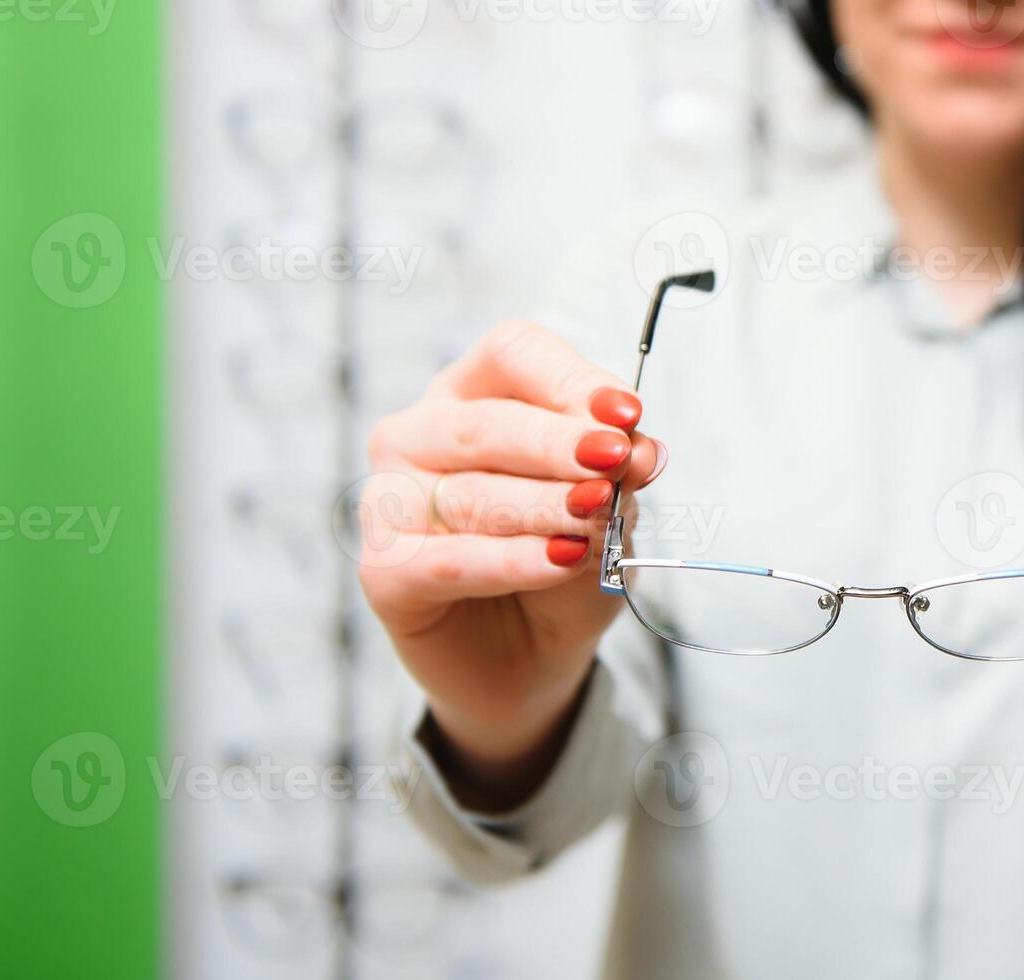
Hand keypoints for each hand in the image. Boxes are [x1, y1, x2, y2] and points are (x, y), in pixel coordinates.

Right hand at [357, 321, 665, 807]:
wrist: (531, 659)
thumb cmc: (563, 564)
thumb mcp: (608, 514)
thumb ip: (618, 480)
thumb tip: (638, 449)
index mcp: (476, 394)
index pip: (513, 355)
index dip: (571, 379)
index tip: (627, 414)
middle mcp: (422, 435)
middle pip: (487, 422)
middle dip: (559, 443)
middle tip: (614, 461)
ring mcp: (392, 501)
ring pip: (471, 493)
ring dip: (545, 505)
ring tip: (597, 518)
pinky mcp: (386, 570)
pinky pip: (449, 560)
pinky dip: (513, 561)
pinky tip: (562, 559)